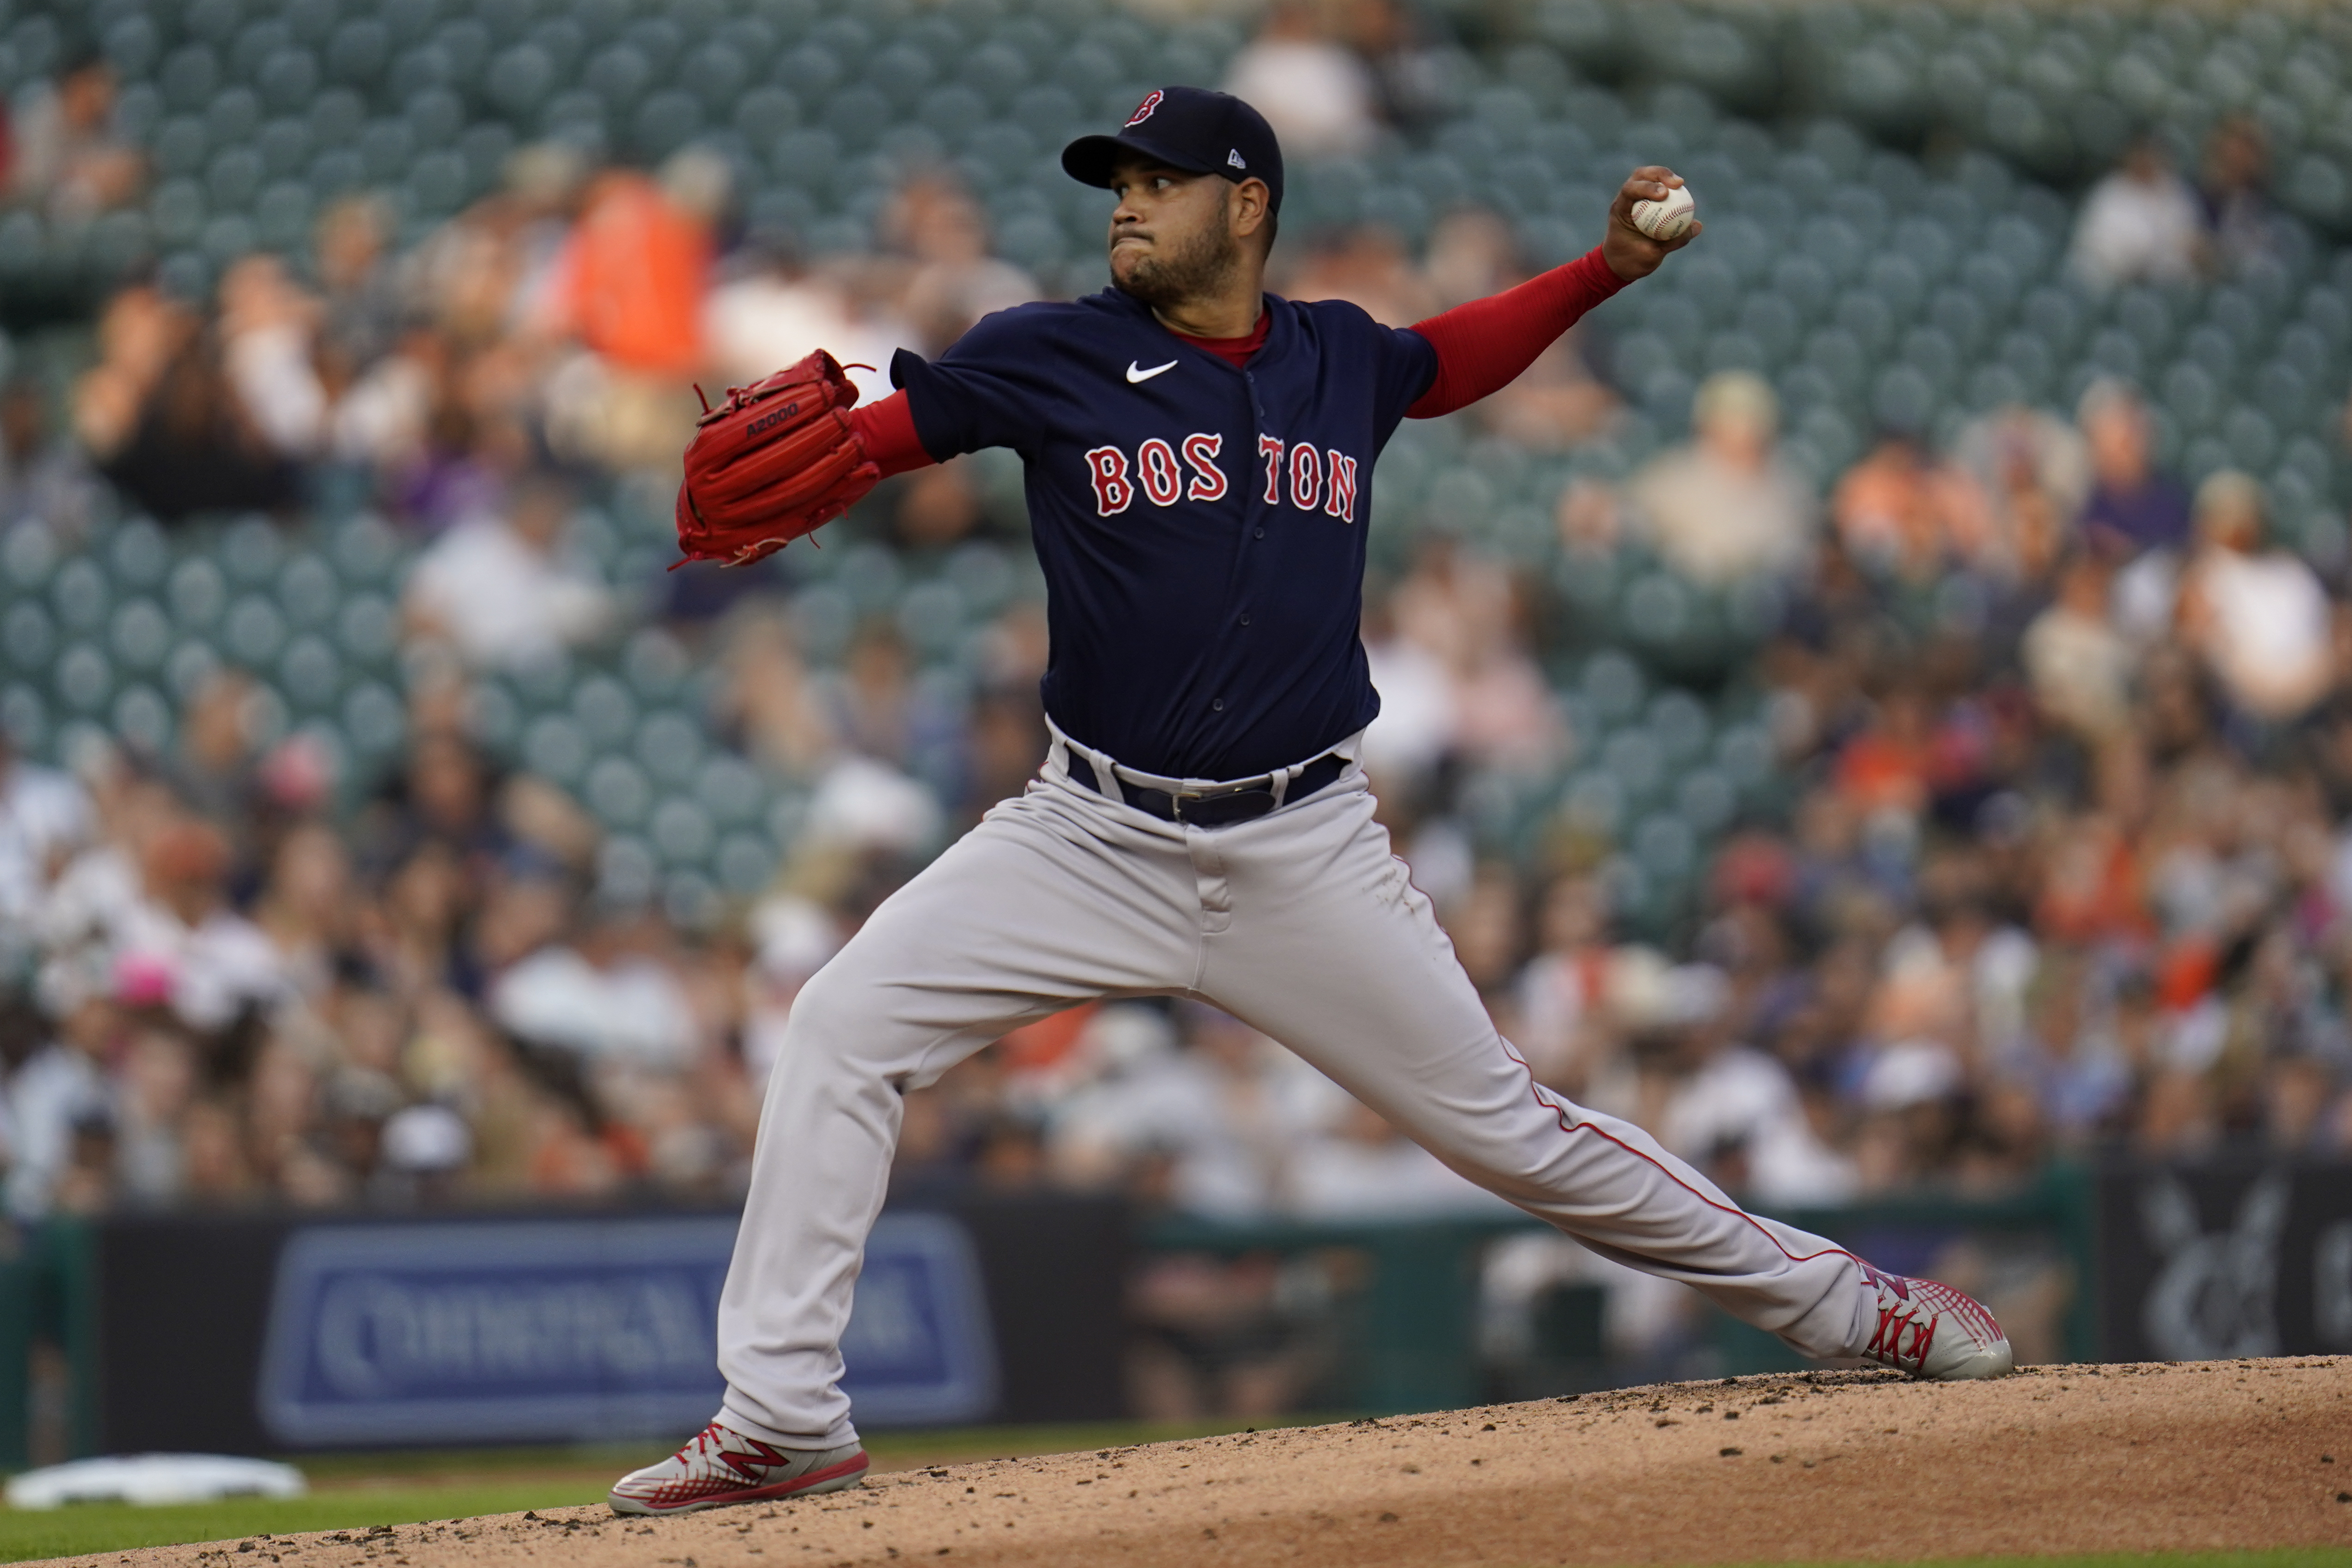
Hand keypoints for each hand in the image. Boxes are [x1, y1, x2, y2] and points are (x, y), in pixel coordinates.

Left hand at [1602, 166, 1699, 281]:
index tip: (1665, 194)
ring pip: (1649, 178)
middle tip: (1678, 183)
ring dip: (1665, 177)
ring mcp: (1635, 199)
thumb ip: (1673, 241)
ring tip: (1680, 184)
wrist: (1620, 266)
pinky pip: (1659, 191)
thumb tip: (1697, 226)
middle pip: (1640, 175)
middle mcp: (1625, 200)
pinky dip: (1670, 190)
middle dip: (1659, 174)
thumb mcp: (1652, 256)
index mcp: (1620, 210)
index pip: (1630, 189)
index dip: (1647, 187)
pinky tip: (1683, 194)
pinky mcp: (1645, 202)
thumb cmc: (1631, 262)